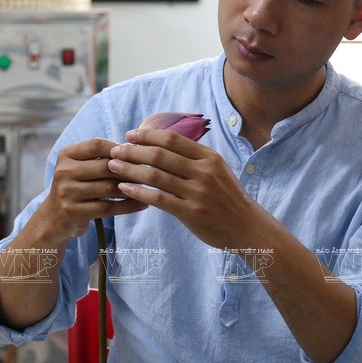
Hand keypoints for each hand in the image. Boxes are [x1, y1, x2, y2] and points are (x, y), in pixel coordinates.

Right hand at [32, 138, 147, 243]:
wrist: (53, 218)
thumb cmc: (76, 187)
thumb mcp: (80, 167)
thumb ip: (101, 158)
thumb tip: (135, 148)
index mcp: (66, 155)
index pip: (97, 145)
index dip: (119, 148)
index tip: (137, 153)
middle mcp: (63, 171)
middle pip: (105, 166)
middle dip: (130, 169)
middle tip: (151, 171)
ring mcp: (67, 193)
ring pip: (108, 188)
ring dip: (133, 188)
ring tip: (151, 187)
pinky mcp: (74, 212)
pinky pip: (108, 208)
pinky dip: (128, 206)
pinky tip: (143, 204)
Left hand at [107, 128, 255, 248]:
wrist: (248, 228)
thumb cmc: (227, 198)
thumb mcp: (217, 170)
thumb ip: (193, 158)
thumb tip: (162, 144)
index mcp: (209, 157)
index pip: (173, 138)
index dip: (148, 135)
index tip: (130, 135)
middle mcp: (203, 171)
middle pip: (160, 154)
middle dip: (133, 151)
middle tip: (115, 150)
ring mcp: (197, 192)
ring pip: (155, 175)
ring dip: (130, 169)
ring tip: (113, 167)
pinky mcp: (191, 213)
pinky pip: (158, 199)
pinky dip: (138, 191)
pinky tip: (125, 188)